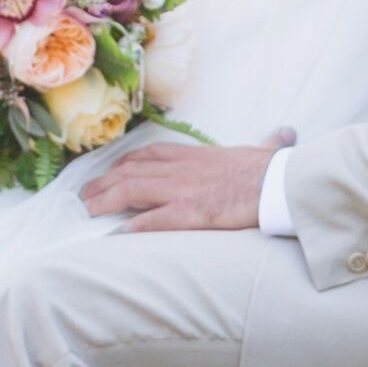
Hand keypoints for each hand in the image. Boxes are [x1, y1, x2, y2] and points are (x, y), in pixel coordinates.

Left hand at [87, 137, 275, 230]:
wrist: (278, 183)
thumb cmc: (271, 169)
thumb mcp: (260, 150)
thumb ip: (263, 144)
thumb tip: (283, 133)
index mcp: (191, 154)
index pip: (145, 155)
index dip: (120, 165)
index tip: (108, 174)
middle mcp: (178, 169)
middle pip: (127, 172)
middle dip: (101, 184)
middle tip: (84, 197)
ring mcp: (181, 190)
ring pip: (130, 191)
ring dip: (104, 201)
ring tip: (87, 212)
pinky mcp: (189, 213)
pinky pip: (152, 219)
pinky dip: (132, 225)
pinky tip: (118, 232)